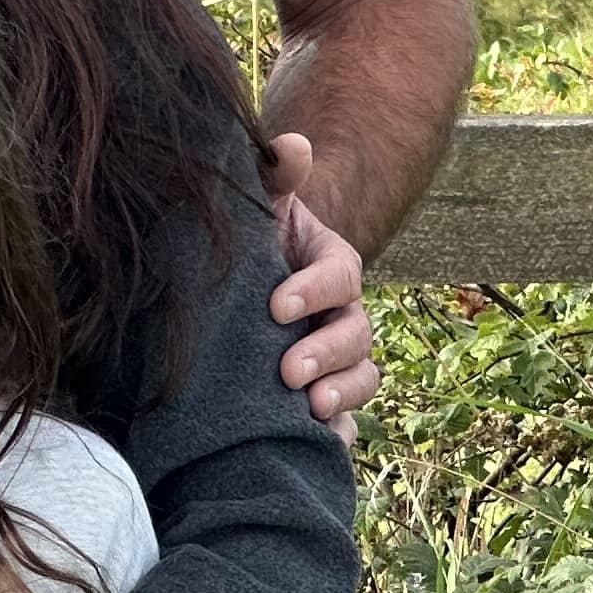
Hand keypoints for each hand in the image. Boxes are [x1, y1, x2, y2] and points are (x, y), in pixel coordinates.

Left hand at [266, 131, 378, 441]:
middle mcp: (343, 315)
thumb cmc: (246, 242)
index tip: (277, 304)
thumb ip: (274, 173)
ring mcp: (337, 360)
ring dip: (341, 396)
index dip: (315, 289)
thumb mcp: (257, 204)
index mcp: (331, 265)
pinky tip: (317, 446)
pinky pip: (343, 422)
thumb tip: (293, 145)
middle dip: (327, 353)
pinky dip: (336, 435)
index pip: (340, 275)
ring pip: (361, 380)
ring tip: (309, 409)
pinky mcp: (322, 398)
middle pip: (357, 335)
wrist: (231, 289)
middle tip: (289, 371)